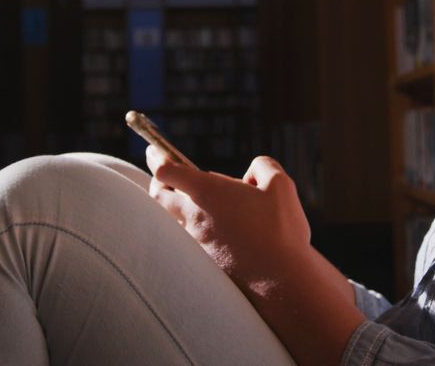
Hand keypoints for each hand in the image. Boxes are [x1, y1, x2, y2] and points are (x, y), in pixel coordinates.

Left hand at [145, 147, 311, 295]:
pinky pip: (186, 242)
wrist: (279, 282)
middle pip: (157, 196)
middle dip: (157, 182)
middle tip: (161, 175)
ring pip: (170, 221)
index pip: (167, 170)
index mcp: (207, 192)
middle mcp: (193, 217)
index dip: (157, 158)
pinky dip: (189, 231)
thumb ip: (263, 167)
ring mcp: (194, 243)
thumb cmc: (281, 230)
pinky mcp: (202, 264)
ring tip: (183, 202)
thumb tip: (252, 174)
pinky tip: (206, 232)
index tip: (154, 151)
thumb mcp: (280, 185)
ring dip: (171, 208)